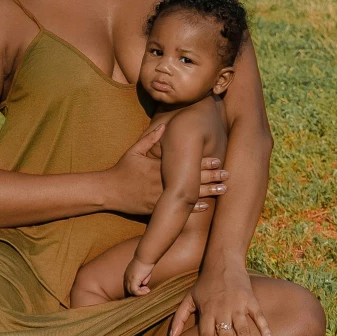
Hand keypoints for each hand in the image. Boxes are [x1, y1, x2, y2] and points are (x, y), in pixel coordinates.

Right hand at [108, 125, 227, 215]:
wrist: (109, 191)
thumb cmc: (122, 169)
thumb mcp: (134, 150)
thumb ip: (150, 138)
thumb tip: (165, 126)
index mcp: (159, 167)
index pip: (185, 164)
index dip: (202, 162)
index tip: (217, 158)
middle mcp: (162, 182)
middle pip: (191, 179)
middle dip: (211, 176)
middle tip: (228, 174)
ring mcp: (160, 197)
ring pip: (189, 195)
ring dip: (208, 192)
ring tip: (223, 189)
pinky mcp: (157, 209)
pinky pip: (178, 209)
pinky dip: (192, 208)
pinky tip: (206, 206)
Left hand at [124, 256, 153, 295]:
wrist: (145, 257)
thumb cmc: (146, 263)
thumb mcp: (144, 273)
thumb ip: (143, 279)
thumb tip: (143, 284)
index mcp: (128, 274)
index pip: (129, 285)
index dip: (136, 288)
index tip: (144, 287)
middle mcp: (126, 277)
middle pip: (129, 289)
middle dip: (138, 291)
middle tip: (146, 289)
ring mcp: (128, 279)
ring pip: (131, 291)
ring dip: (140, 293)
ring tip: (147, 290)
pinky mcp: (132, 280)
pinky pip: (135, 291)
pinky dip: (141, 293)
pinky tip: (147, 290)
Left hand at [168, 264, 273, 335]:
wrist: (223, 261)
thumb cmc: (205, 283)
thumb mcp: (189, 298)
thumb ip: (180, 318)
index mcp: (207, 311)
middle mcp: (222, 309)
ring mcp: (237, 304)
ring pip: (242, 330)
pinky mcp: (250, 298)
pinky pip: (258, 315)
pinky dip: (264, 327)